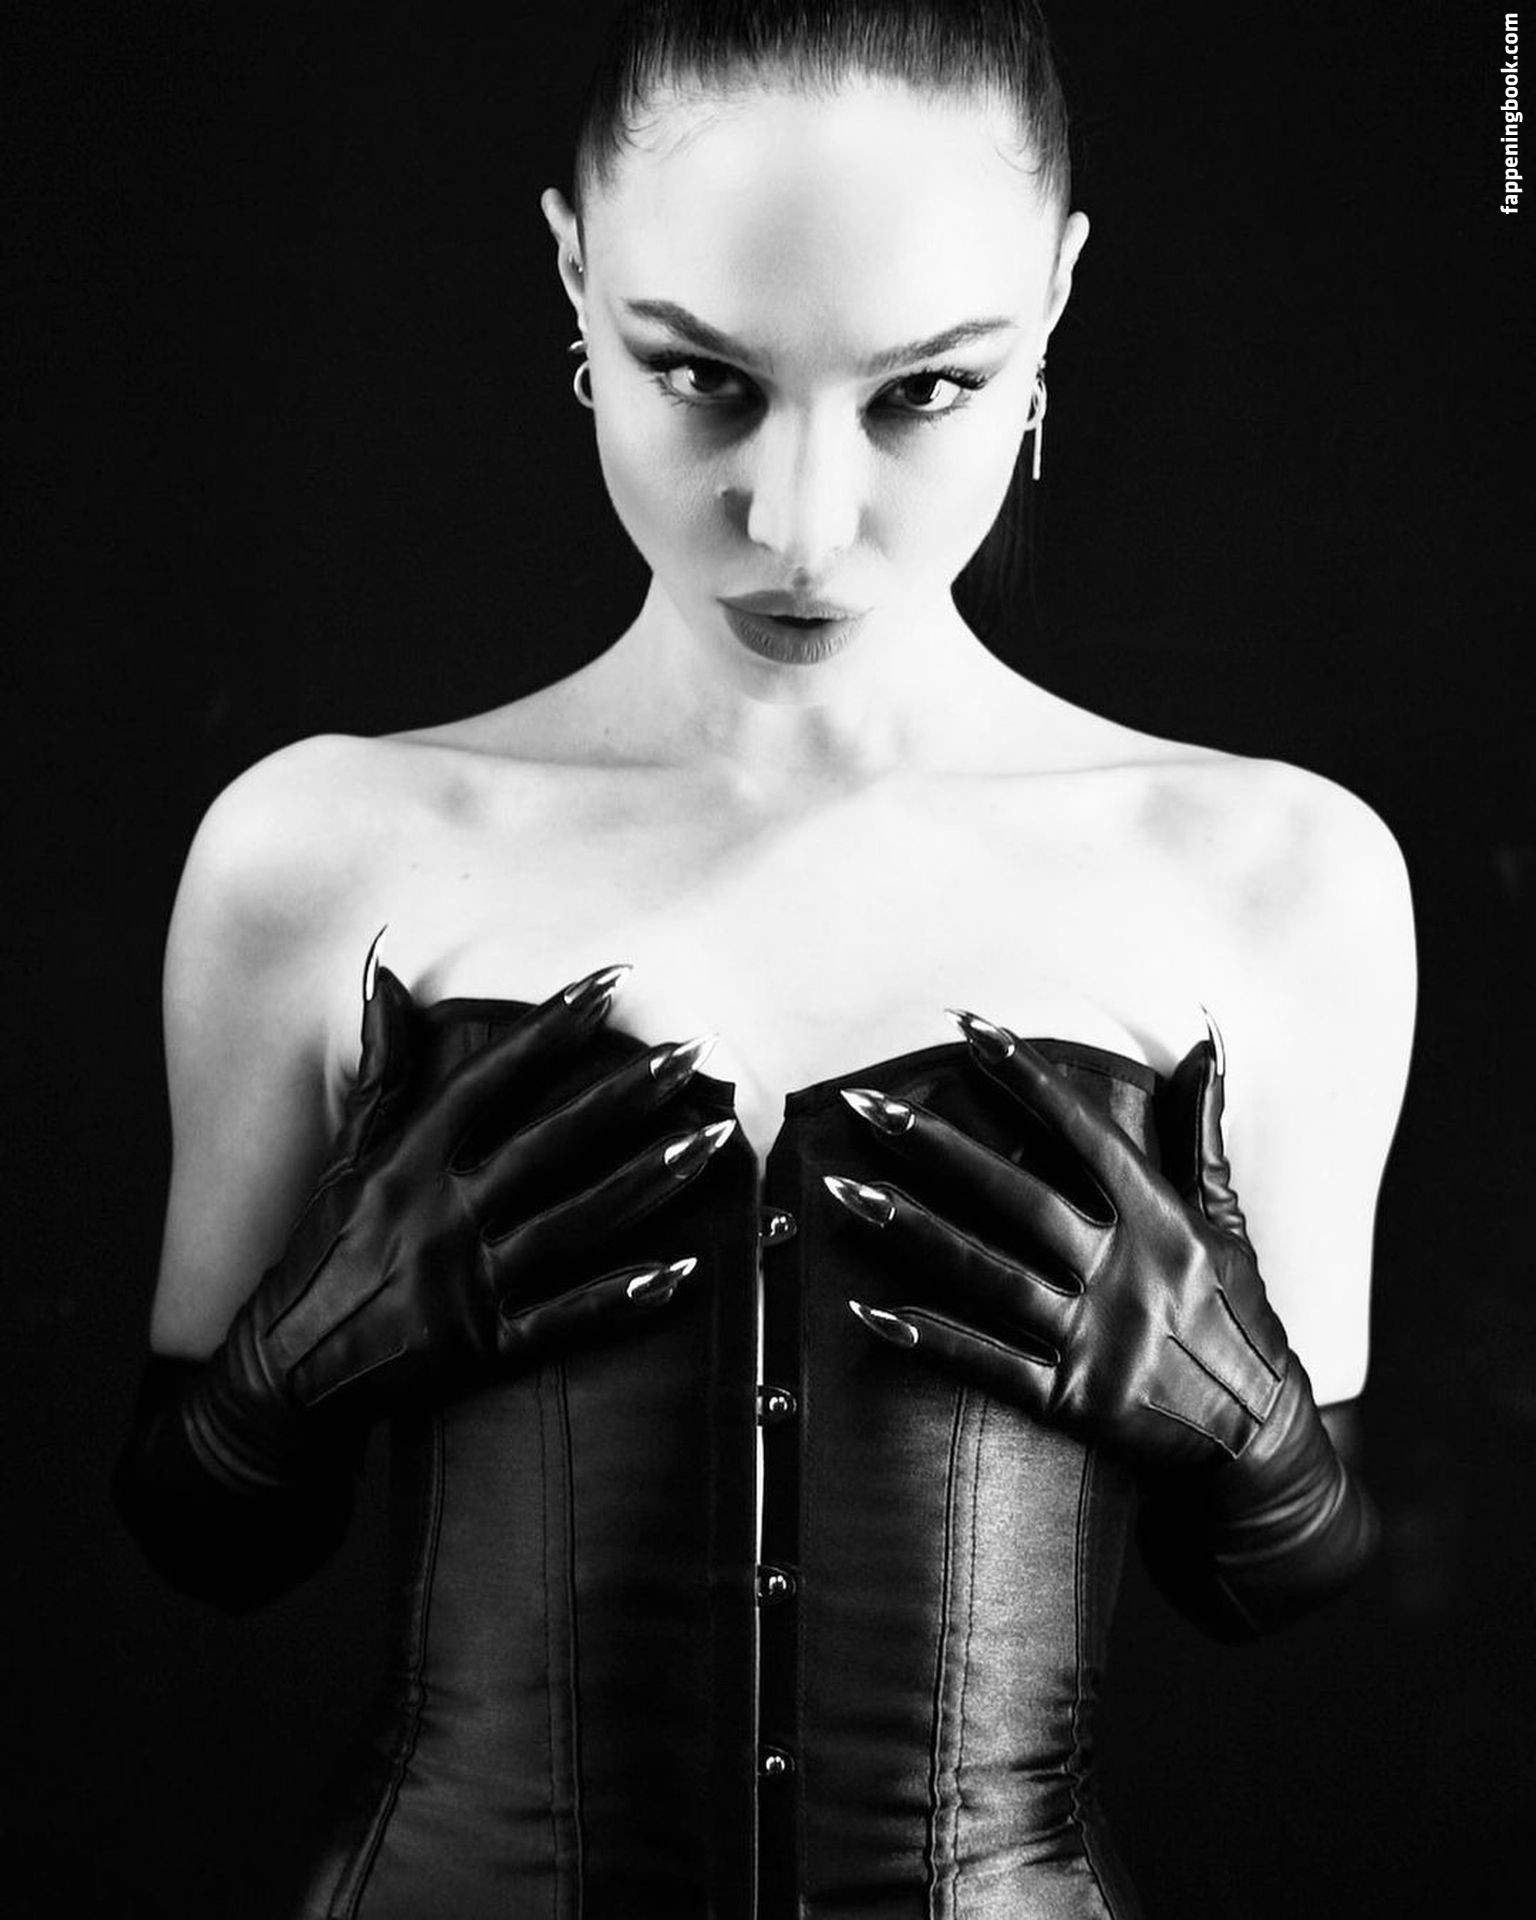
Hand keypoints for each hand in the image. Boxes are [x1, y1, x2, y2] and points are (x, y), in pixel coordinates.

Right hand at [184, 957, 734, 1488]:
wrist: (282, 1379)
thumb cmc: (318, 1254)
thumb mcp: (343, 1156)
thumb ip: (381, 1068)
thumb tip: (386, 972)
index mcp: (404, 1163)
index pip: (489, 1079)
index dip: (552, 1028)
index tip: (611, 980)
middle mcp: (438, 1217)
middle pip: (550, 1145)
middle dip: (629, 1095)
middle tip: (695, 1050)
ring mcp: (464, 1286)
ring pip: (575, 1223)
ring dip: (650, 1180)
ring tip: (713, 1138)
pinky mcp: (482, 1350)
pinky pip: (565, 1321)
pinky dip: (624, 1297)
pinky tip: (682, 1270)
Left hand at [831, 1010, 1378, 1636]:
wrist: (1261, 1443)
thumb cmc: (1240, 1317)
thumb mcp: (1229, 1219)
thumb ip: (1202, 1128)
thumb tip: (1203, 1040)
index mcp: (1165, 1220)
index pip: (1085, 1132)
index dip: (1026, 1077)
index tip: (968, 1029)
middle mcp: (1129, 1273)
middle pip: (1016, 1196)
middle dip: (934, 1146)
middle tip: (864, 1103)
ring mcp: (1098, 1340)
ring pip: (987, 1274)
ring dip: (908, 1229)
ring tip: (841, 1190)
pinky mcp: (1074, 1402)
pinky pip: (988, 1365)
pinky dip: (927, 1337)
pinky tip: (868, 1311)